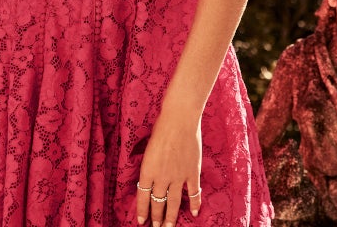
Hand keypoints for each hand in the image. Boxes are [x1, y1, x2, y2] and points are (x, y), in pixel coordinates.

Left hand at [135, 103, 202, 225]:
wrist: (179, 120)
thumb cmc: (161, 128)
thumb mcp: (148, 149)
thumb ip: (149, 165)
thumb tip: (148, 178)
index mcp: (147, 171)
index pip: (142, 197)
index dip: (141, 211)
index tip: (141, 221)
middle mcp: (161, 177)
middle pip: (158, 203)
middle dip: (156, 217)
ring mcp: (178, 177)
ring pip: (174, 203)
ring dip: (171, 216)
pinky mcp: (192, 173)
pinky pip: (194, 193)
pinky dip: (195, 204)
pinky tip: (194, 214)